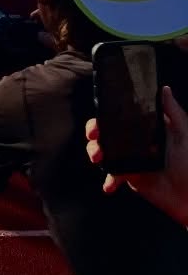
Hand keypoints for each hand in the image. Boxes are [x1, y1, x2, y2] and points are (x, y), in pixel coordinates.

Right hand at [88, 87, 187, 222]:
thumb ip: (174, 112)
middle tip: (94, 137)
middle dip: (94, 133)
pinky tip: (110, 186)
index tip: (100, 117)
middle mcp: (135, 142)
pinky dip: (109, 180)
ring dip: (95, 153)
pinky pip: (113, 176)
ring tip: (98, 158)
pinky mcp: (129, 176)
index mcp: (146, 129)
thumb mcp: (185, 134)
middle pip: (106, 132)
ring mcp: (130, 159)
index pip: (121, 117)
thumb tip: (165, 88)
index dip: (106, 115)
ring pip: (104, 152)